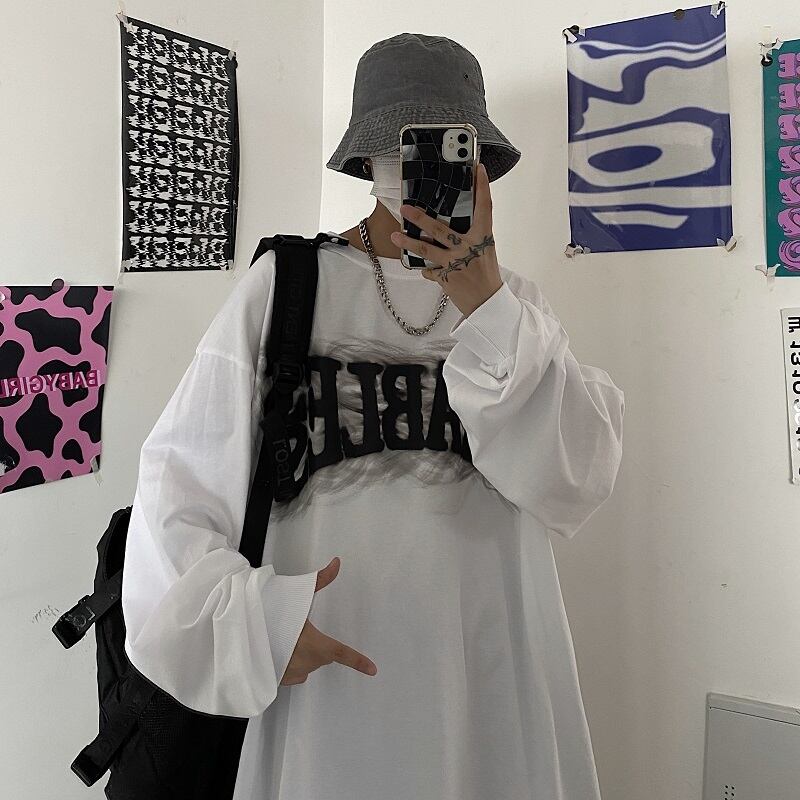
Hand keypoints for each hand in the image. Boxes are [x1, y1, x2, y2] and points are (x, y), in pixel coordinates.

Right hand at [280, 556, 377, 684]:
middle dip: (317, 645)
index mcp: (315, 644)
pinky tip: (277, 652)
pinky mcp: (277, 682)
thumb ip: (321, 580)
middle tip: (298, 629)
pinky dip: (290, 665)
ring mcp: (291, 674)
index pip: (342, 653)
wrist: (241, 632)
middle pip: (322, 656)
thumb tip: (337, 563)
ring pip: (308, 665)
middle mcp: (306, 663)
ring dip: (303, 655)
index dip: (358, 661)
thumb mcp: (298, 595)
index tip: (373, 670)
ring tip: (284, 639)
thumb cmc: (271, 615)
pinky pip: (293, 674)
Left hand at [390, 161, 502, 317]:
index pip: (485, 208)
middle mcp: (469, 249)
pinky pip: (428, 270)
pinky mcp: (446, 279)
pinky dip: (425, 268)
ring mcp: (456, 264)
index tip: (478, 168)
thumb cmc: (485, 272)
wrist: (486, 302)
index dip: (483, 187)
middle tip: (405, 208)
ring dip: (409, 243)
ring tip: (394, 236)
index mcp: (483, 238)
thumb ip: (471, 233)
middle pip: (441, 230)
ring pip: (427, 251)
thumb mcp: (484, 249)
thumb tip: (452, 216)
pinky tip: (424, 267)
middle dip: (421, 218)